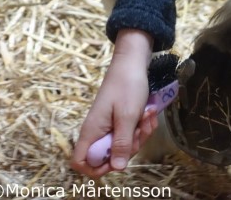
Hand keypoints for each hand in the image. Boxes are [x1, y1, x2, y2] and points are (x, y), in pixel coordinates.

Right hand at [71, 29, 157, 177]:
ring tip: (148, 115)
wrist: (132, 63)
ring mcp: (109, 125)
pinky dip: (142, 126)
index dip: (96, 168)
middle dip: (131, 146)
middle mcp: (98, 131)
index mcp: (92, 131)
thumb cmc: (127, 86)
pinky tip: (149, 113)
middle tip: (141, 127)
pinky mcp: (120, 120)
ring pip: (124, 144)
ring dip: (141, 134)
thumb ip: (122, 143)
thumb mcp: (128, 117)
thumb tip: (117, 168)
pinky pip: (131, 133)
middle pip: (110, 155)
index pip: (81, 161)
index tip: (117, 161)